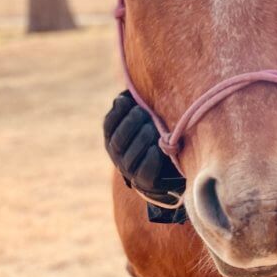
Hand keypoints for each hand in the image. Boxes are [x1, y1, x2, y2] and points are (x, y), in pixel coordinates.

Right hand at [103, 91, 185, 206]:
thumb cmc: (155, 137)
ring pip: (130, 155)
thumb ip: (137, 108)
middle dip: (128, 125)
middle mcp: (118, 155)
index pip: (108, 126)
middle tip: (141, 112)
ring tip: (152, 128)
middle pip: (118, 140)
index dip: (115, 114)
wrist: (168, 171)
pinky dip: (150, 159)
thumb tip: (127, 94)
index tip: (125, 100)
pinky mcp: (145, 181)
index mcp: (114, 138)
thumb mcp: (145, 121)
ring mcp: (130, 169)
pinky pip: (145, 171)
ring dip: (141, 140)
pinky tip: (157, 148)